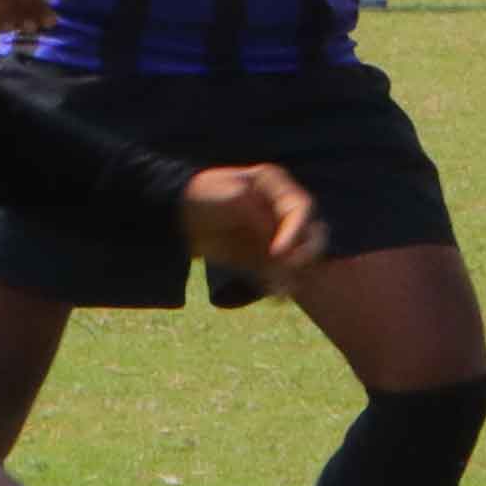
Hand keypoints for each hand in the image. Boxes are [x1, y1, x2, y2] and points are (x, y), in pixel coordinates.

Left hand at [175, 163, 324, 281]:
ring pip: (297, 258)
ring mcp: (272, 234)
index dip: (296, 231)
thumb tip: (278, 242)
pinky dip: (278, 285)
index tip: (279, 251)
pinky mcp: (260, 257)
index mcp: (275, 187)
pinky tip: (275, 297)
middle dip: (303, 254)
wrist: (174, 215)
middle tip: (288, 269)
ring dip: (292, 274)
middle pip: (310, 234)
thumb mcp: (231, 196)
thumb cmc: (202, 195)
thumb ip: (258, 215)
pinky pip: (277, 273)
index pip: (301, 209)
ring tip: (279, 291)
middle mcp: (279, 211)